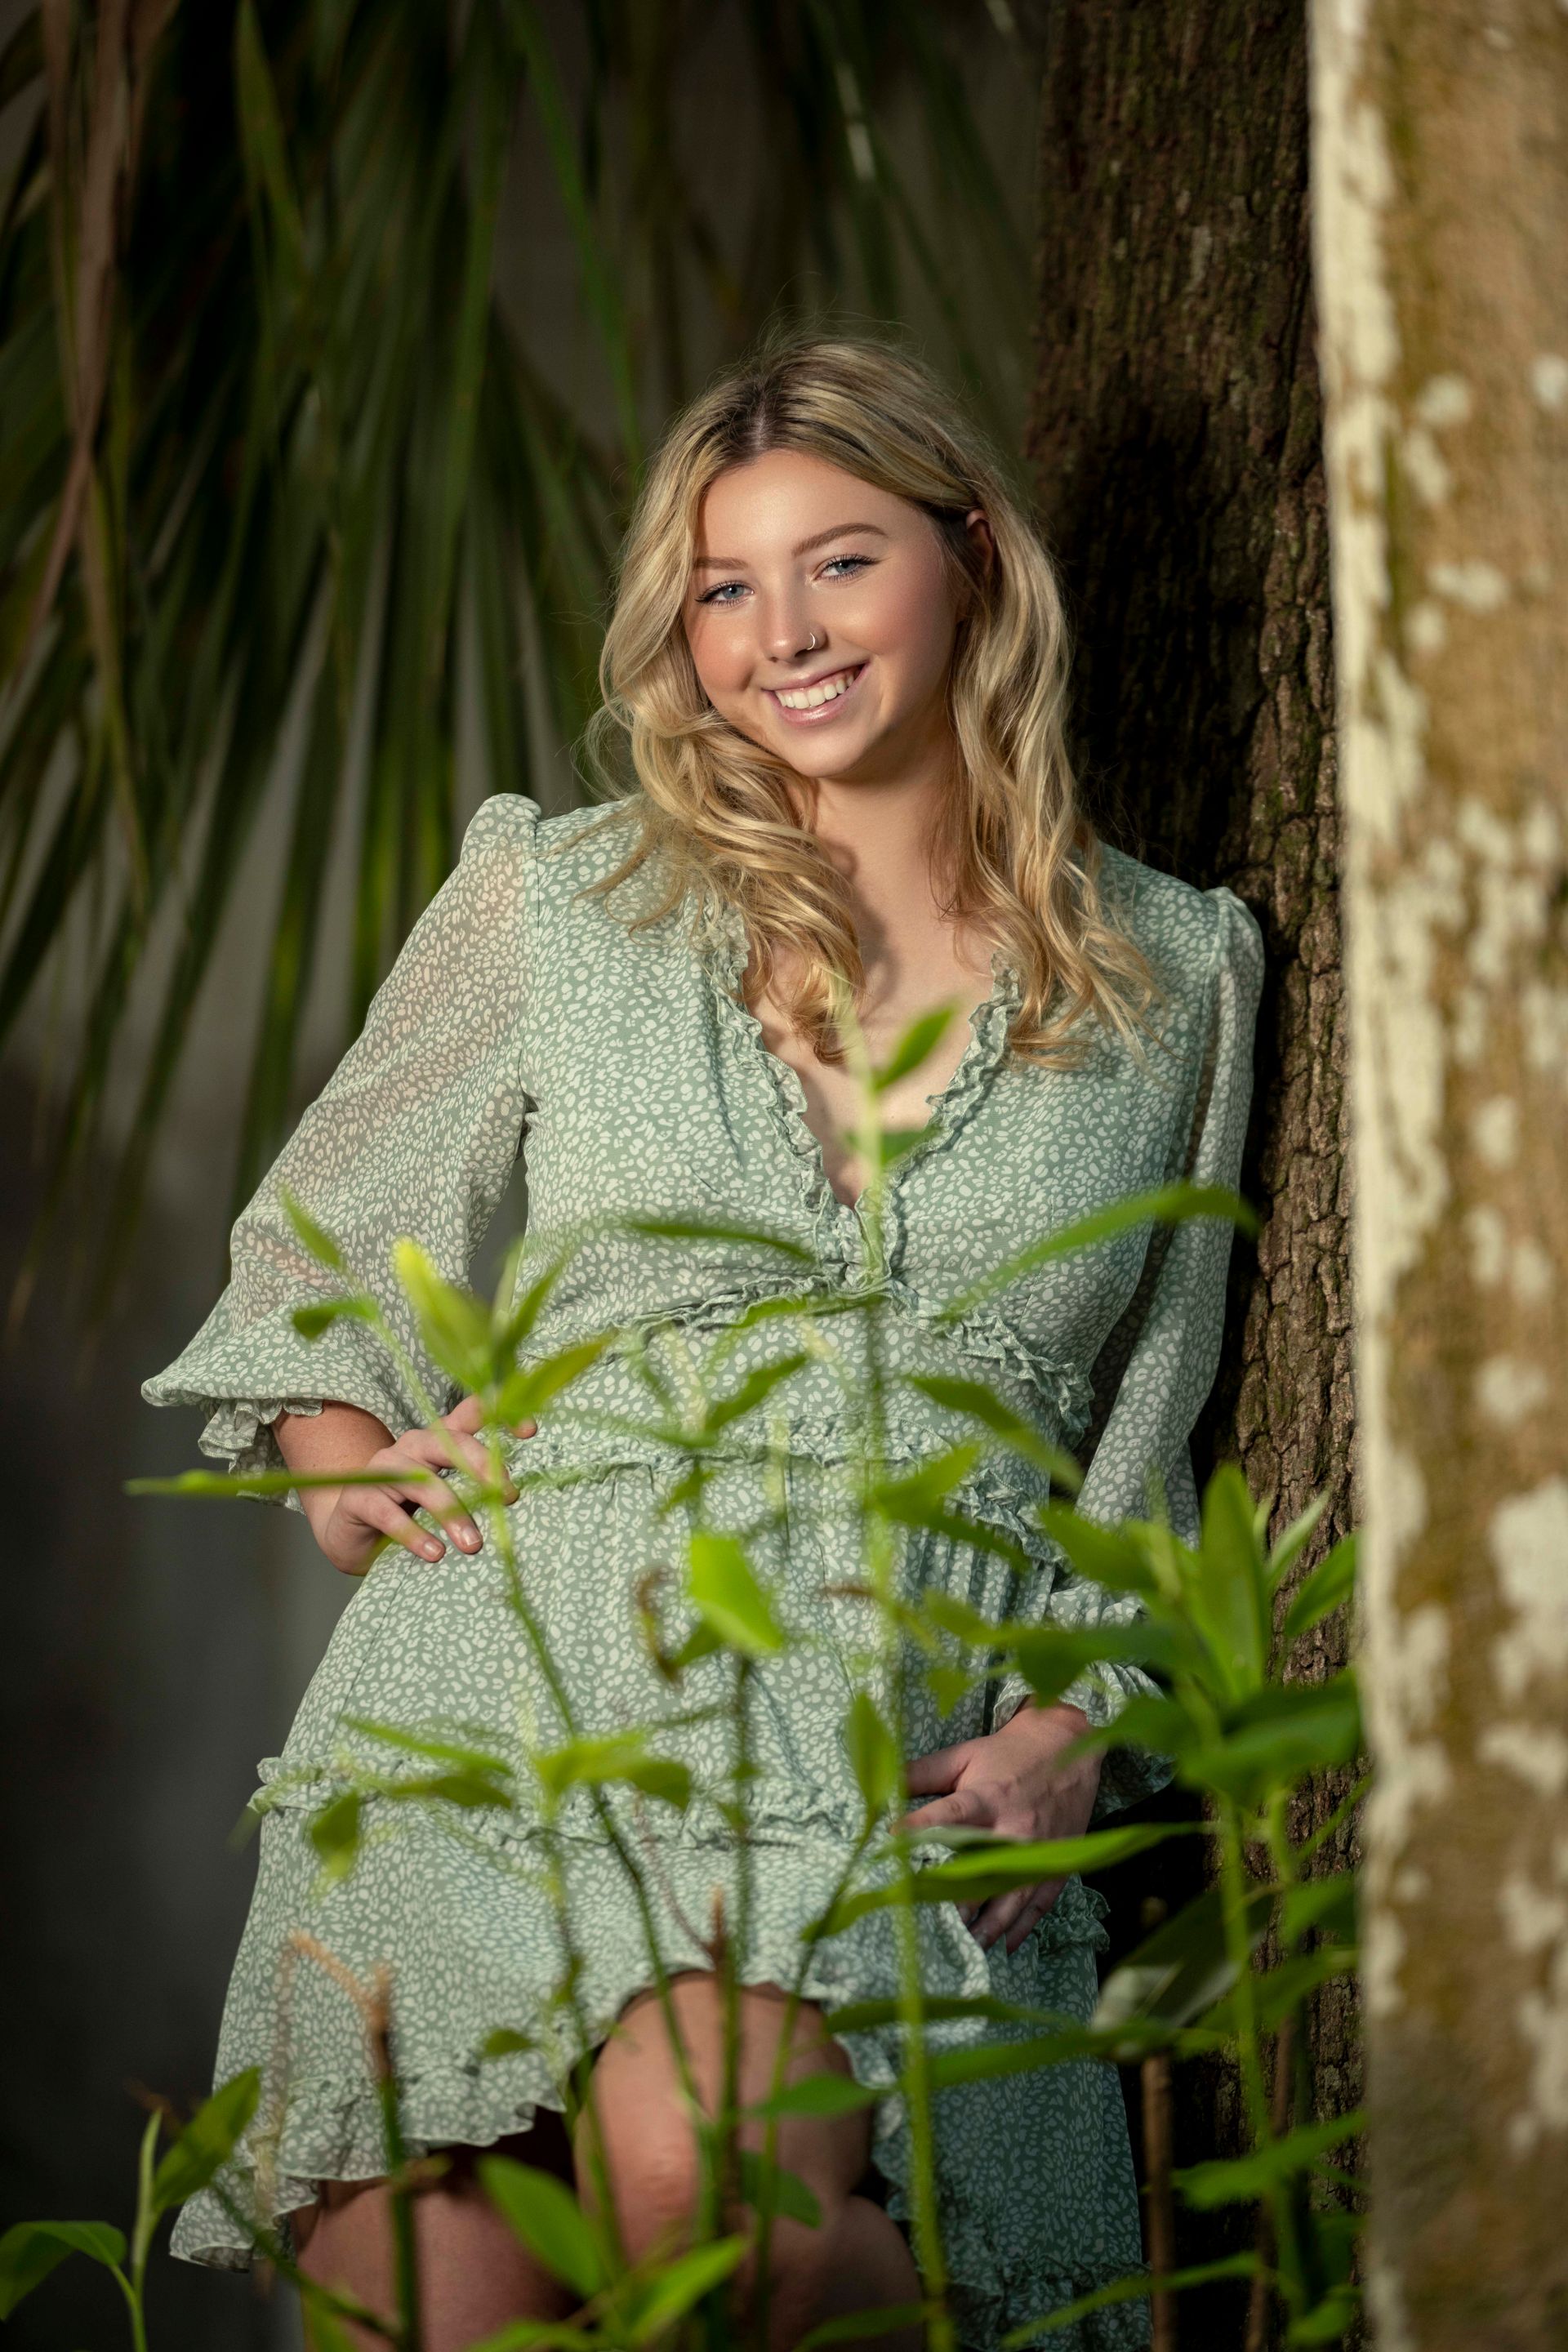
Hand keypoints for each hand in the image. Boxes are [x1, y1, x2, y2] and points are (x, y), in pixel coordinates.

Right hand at [302, 1395, 536, 1578]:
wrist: (351, 1533)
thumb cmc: (410, 1512)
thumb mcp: (447, 1498)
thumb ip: (476, 1491)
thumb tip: (516, 1506)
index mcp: (439, 1440)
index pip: (471, 1413)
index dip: (500, 1414)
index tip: (530, 1430)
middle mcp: (412, 1446)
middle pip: (449, 1441)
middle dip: (482, 1465)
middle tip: (507, 1496)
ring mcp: (383, 1468)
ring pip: (423, 1481)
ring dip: (452, 1512)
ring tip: (472, 1545)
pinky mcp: (360, 1497)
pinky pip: (388, 1513)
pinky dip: (414, 1534)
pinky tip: (434, 1553)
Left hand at [898, 1702, 1100, 1954]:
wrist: (1068, 1747)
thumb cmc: (1008, 1753)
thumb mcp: (965, 1755)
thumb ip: (924, 1772)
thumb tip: (882, 1786)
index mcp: (989, 1797)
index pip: (951, 1815)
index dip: (922, 1827)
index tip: (893, 1842)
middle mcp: (1015, 1828)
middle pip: (984, 1870)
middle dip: (958, 1899)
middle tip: (932, 1925)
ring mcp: (1040, 1851)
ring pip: (1012, 1897)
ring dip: (989, 1926)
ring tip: (967, 1947)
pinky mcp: (1058, 1863)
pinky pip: (1040, 1903)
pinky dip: (1023, 1927)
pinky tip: (1004, 1946)